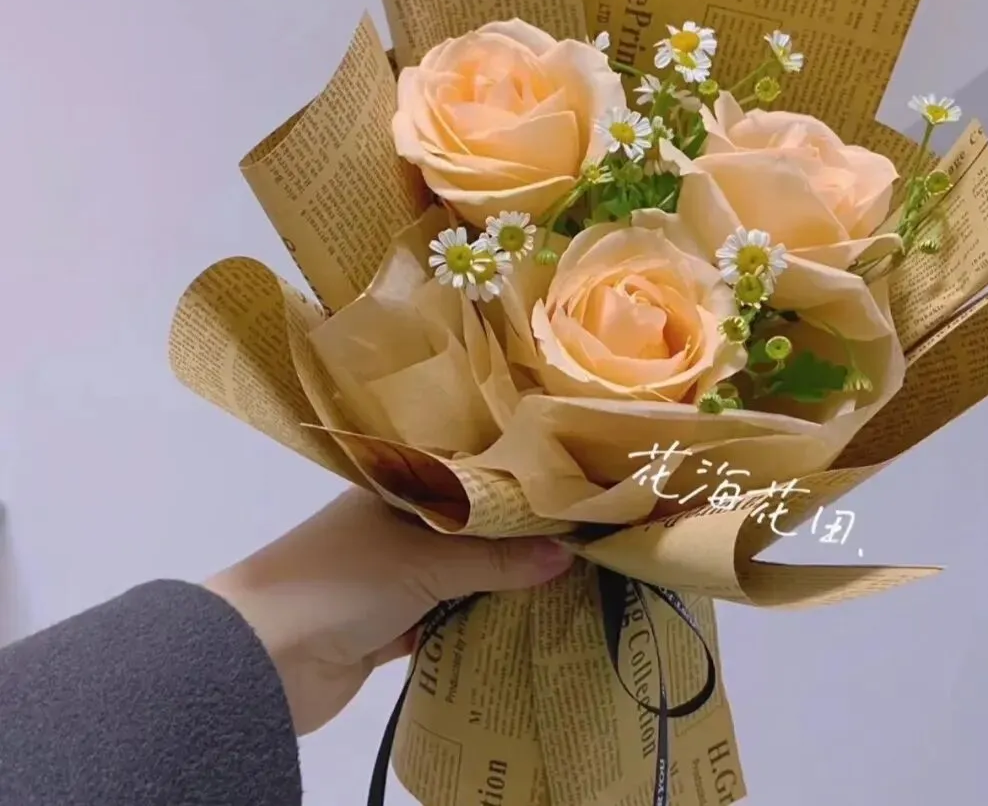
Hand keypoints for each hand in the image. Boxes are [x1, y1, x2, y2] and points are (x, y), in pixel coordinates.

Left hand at [204, 488, 571, 734]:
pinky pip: (445, 617)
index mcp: (395, 487)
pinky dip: (476, 621)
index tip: (568, 483)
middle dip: (515, 535)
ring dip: (499, 582)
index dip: (512, 478)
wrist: (261, 662)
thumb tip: (567, 555)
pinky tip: (524, 621)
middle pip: (467, 526)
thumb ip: (496, 560)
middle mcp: (395, 523)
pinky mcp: (389, 626)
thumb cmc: (341, 582)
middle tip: (581, 534)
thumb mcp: (425, 562)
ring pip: (459, 573)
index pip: (465, 472)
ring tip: (567, 577)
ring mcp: (391, 576)